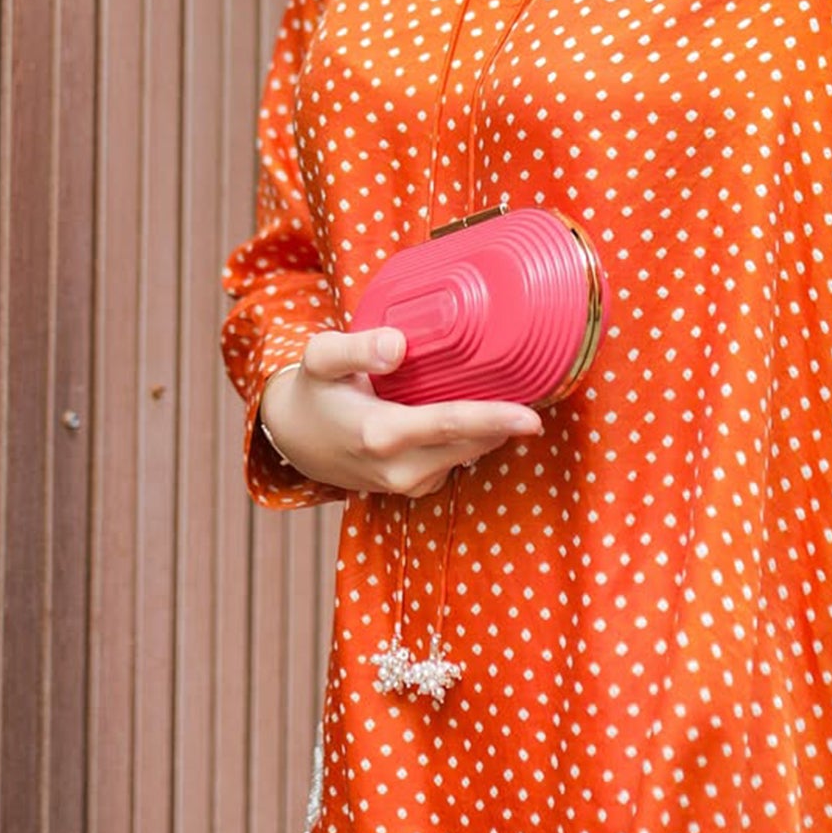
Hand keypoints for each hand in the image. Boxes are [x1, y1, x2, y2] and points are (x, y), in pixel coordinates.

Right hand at [259, 329, 543, 498]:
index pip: (450, 426)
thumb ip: (357, 347)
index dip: (494, 420)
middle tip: (538, 390)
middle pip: (470, 444)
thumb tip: (398, 345)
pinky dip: (472, 441)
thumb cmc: (315, 388)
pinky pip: (456, 462)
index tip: (532, 417)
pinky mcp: (413, 487)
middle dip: (505, 423)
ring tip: (511, 396)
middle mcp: (398, 468)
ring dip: (491, 431)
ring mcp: (407, 483)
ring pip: (467, 456)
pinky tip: (478, 415)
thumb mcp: (322, 357)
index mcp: (380, 434)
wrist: (294, 438)